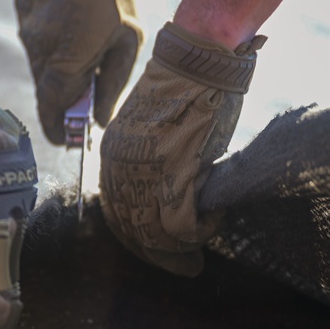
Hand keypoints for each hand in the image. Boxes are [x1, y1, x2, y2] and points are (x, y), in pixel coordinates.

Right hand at [15, 0, 141, 144]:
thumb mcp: (127, 43)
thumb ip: (111, 85)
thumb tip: (98, 121)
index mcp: (67, 58)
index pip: (53, 106)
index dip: (58, 128)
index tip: (67, 141)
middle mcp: (39, 48)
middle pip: (46, 89)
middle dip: (63, 100)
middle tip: (84, 104)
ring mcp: (26, 30)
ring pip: (39, 67)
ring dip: (57, 71)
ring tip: (84, 56)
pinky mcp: (21, 14)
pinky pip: (34, 41)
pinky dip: (50, 45)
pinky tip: (70, 28)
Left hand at [99, 23, 263, 276]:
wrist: (199, 61)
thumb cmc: (188, 89)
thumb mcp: (156, 130)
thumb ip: (153, 162)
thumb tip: (168, 197)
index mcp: (113, 157)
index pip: (118, 213)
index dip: (140, 239)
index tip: (162, 252)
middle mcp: (121, 168)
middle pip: (134, 231)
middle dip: (162, 255)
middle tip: (189, 267)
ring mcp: (146, 172)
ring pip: (157, 234)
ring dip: (185, 245)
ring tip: (206, 240)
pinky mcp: (173, 174)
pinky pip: (183, 225)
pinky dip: (203, 229)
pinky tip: (216, 218)